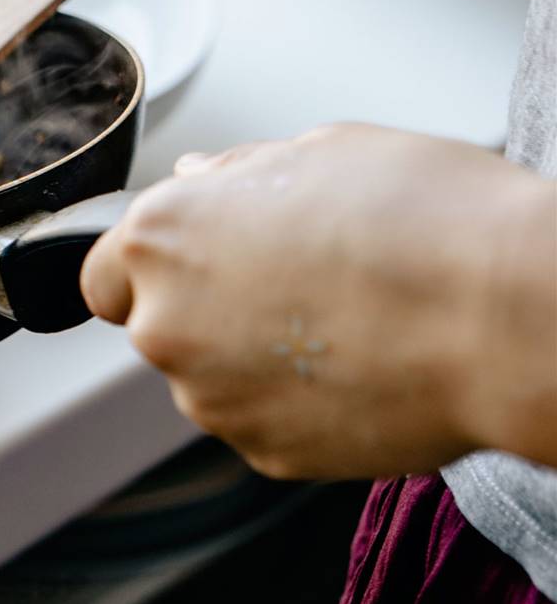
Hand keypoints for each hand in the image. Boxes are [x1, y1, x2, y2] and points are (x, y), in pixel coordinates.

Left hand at [80, 124, 556, 479]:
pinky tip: (356, 366)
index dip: (146, 269)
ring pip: (210, 377)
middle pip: (158, 325)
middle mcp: (165, 322)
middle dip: (204, 309)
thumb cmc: (419, 217)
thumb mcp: (319, 151)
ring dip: (250, 358)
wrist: (501, 314)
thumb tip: (198, 180)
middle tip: (289, 284)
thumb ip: (236, 174)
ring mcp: (212, 398)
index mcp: (162, 237)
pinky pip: (261, 421)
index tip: (188, 265)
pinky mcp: (265, 453)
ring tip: (339, 322)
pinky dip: (293, 403)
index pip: (102, 274)